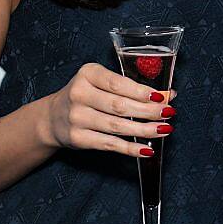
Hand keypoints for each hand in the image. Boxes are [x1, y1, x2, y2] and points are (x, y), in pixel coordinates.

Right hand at [40, 63, 174, 156]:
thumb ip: (131, 86)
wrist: (52, 117)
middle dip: (148, 111)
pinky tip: (147, 149)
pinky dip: (130, 148)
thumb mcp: (101, 82)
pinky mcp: (78, 138)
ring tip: (164, 129)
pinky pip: (109, 144)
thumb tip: (170, 94)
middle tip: (169, 113)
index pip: (117, 83)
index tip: (162, 96)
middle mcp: (79, 94)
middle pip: (119, 105)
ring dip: (144, 130)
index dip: (141, 91)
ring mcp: (77, 118)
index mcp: (87, 74)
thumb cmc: (87, 95)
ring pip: (117, 126)